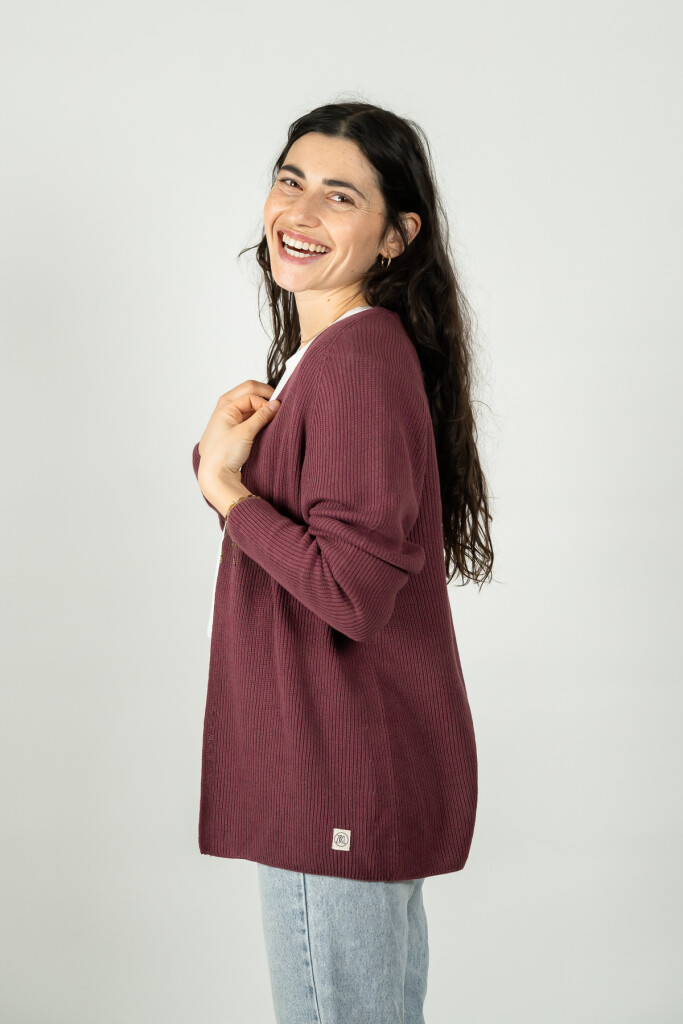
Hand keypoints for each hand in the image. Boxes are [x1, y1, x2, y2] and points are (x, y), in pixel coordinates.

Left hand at [197, 379, 280, 503]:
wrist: (214, 475)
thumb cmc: (223, 454)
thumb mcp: (246, 432)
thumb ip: (262, 416)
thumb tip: (276, 404)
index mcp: (224, 406)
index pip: (251, 394)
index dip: (265, 401)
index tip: (276, 412)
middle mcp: (224, 409)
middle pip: (247, 392)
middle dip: (263, 396)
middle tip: (277, 404)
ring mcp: (228, 419)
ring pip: (247, 404)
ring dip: (260, 407)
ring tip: (271, 416)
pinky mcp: (232, 429)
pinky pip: (246, 416)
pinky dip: (256, 417)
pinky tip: (263, 424)